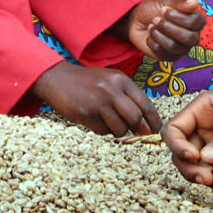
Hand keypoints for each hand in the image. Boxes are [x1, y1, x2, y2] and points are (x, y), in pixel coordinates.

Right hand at [30, 61, 160, 135]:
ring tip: (111, 123)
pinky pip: (103, 131)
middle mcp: (111, 89)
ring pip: (120, 128)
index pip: (145, 104)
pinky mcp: (86, 113)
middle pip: (136, 118)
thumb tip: (146, 122)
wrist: (57, 78)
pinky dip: (103, 130)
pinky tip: (96, 120)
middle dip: (140, 129)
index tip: (155, 130)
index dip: (154, 120)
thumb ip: (127, 96)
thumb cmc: (87, 81)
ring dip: (119, 131)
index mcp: (121, 80)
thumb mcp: (110, 80)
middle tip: (139, 134)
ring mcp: (98, 102)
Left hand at [126, 0, 203, 59]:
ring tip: (151, 26)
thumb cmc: (153, 9)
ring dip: (158, 34)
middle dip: (168, 27)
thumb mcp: (164, 1)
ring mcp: (182, 48)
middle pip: (189, 38)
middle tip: (155, 19)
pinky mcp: (170, 57)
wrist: (136, 21)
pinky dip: (152, 42)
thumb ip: (180, 3)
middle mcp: (192, 35)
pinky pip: (163, 53)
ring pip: (174, 46)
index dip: (179, 17)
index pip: (197, 22)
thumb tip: (196, 4)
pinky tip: (150, 35)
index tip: (164, 9)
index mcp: (194, 20)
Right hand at [161, 66, 212, 186]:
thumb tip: (207, 159)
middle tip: (208, 178)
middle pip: (184, 154)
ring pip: (205, 167)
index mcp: (201, 109)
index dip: (176, 146)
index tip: (194, 157)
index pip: (174, 130)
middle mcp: (207, 127)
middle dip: (192, 170)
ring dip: (212, 178)